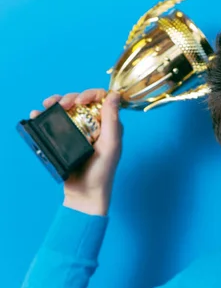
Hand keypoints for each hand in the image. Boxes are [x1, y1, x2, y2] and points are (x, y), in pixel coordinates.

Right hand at [30, 89, 122, 215]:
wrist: (84, 193)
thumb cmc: (101, 172)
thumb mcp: (110, 145)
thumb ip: (112, 121)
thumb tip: (114, 95)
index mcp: (110, 125)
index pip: (102, 99)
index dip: (89, 94)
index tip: (78, 102)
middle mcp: (96, 125)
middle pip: (82, 101)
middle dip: (69, 98)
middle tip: (60, 105)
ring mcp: (80, 131)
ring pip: (68, 109)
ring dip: (56, 103)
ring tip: (46, 105)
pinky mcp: (66, 138)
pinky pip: (57, 122)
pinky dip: (46, 115)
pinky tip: (38, 115)